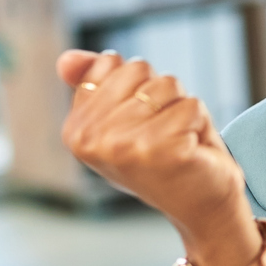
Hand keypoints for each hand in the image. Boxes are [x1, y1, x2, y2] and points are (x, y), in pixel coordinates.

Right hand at [56, 49, 261, 265]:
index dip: (137, 85)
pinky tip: (191, 152)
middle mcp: (93, 140)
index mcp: (76, 129)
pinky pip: (192, 106)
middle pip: (139, 68)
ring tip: (178, 141)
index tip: (140, 121)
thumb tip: (64, 59)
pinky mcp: (164, 150)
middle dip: (161, 95)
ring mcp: (126, 146)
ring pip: (167, 84)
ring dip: (181, 110)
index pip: (111, 63)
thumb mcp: (123, 118)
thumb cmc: (165, 157)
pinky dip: (201, 124)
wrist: (201, 206)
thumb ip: (95, 84)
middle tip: (163, 133)